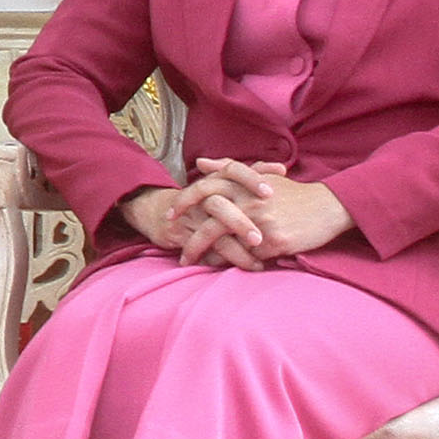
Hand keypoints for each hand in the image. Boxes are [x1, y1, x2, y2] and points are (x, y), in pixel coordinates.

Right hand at [118, 181, 262, 269]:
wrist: (157, 209)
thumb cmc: (202, 200)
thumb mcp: (223, 184)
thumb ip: (252, 175)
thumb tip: (280, 169)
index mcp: (215, 180)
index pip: (232, 170)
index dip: (251, 178)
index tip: (272, 192)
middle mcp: (201, 196)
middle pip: (219, 205)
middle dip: (240, 223)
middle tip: (260, 239)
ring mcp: (191, 215)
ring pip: (212, 233)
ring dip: (235, 250)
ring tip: (257, 264)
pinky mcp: (180, 233)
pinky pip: (203, 249)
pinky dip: (221, 261)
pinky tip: (238, 269)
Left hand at [190, 158, 353, 261]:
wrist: (329, 207)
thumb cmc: (292, 193)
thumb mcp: (260, 176)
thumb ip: (228, 169)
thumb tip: (201, 163)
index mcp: (243, 183)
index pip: (203, 190)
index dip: (182, 203)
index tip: (169, 216)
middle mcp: (249, 201)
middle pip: (209, 221)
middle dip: (191, 239)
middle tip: (178, 253)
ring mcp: (261, 223)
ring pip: (225, 242)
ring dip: (208, 256)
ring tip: (196, 265)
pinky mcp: (275, 242)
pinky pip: (247, 257)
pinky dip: (233, 263)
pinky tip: (224, 269)